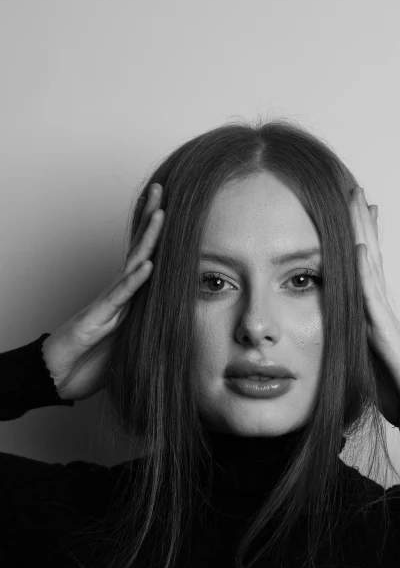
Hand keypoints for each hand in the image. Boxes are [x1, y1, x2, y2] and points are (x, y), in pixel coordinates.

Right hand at [41, 184, 163, 400]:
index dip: (155, 235)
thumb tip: (174, 329)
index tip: (169, 208)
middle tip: (162, 189)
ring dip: (147, 240)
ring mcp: (106, 304)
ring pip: (131, 265)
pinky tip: (148, 265)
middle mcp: (116, 294)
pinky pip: (119, 298)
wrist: (57, 378)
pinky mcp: (97, 320)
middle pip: (138, 250)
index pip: (143, 259)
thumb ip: (146, 331)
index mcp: (125, 298)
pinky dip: (135, 281)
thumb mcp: (128, 344)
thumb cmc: (89, 361)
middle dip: (150, 219)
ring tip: (162, 214)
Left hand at [350, 186, 399, 425]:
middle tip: (355, 189)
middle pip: (368, 253)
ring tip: (359, 201)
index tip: (352, 209)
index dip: (358, 236)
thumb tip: (334, 325)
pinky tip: (361, 246)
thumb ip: (350, 333)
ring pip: (370, 264)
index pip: (363, 264)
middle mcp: (377, 303)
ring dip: (364, 232)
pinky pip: (371, 295)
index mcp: (370, 308)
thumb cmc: (389, 381)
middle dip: (360, 222)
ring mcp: (381, 312)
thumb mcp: (360, 351)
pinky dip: (366, 270)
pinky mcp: (382, 329)